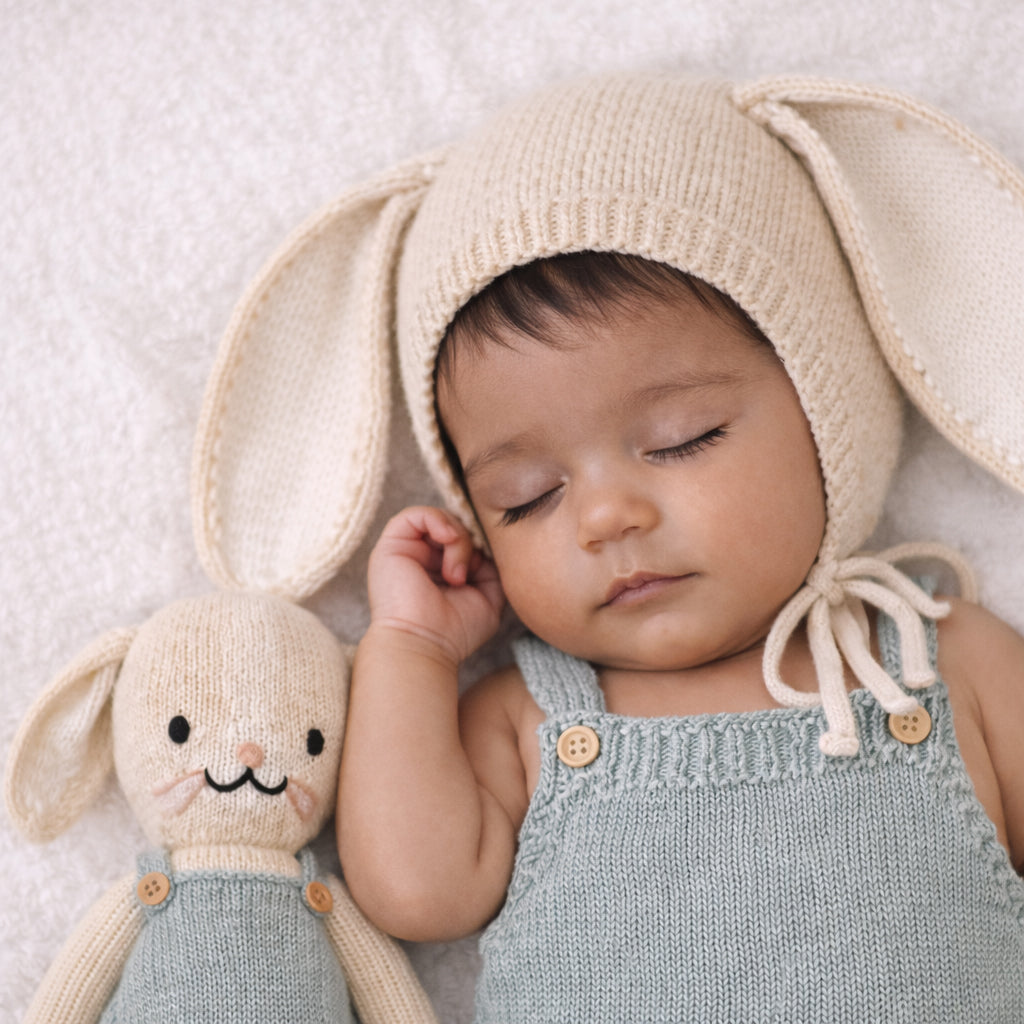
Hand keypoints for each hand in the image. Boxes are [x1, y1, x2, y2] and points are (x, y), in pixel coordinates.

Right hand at [367, 507, 504, 665]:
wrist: (424, 645)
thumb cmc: (455, 631)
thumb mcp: (489, 597)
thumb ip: (492, 569)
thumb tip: (486, 546)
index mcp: (441, 570)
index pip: (465, 539)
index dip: (481, 545)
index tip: (486, 568)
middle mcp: (422, 559)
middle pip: (455, 527)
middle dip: (470, 544)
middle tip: (469, 575)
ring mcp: (406, 551)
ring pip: (439, 520)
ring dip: (458, 540)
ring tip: (456, 574)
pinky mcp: (391, 546)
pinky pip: (415, 514)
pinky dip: (438, 521)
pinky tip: (449, 540)